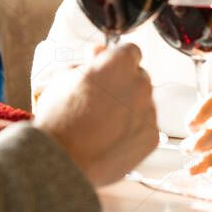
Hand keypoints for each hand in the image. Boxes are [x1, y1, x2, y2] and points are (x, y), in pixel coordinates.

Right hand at [33, 43, 158, 186]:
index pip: (131, 51)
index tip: (108, 70)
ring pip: (143, 102)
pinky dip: (133, 130)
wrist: (64, 159)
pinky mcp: (151, 136)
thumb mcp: (64, 77)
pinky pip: (145, 126)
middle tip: (101, 99)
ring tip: (103, 123)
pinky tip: (111, 137)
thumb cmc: (59, 118)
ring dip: (129, 107)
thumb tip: (99, 53)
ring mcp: (148, 111)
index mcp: (119, 63)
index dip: (117, 60)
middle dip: (124, 84)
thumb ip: (88, 61)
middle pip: (139, 77)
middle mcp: (139, 84)